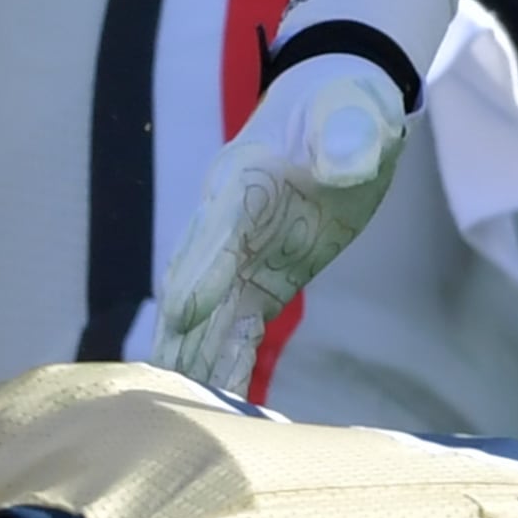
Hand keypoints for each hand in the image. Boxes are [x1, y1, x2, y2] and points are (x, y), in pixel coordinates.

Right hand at [152, 49, 410, 399]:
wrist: (336, 111)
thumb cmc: (345, 106)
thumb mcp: (354, 111)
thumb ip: (348, 136)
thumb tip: (346, 164)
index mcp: (241, 184)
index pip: (215, 234)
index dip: (201, 274)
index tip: (184, 315)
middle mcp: (224, 229)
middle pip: (193, 287)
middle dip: (178, 334)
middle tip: (163, 383)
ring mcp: (236, 260)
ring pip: (206, 318)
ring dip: (194, 361)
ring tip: (180, 412)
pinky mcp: (258, 283)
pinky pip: (235, 330)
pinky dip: (225, 365)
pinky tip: (222, 406)